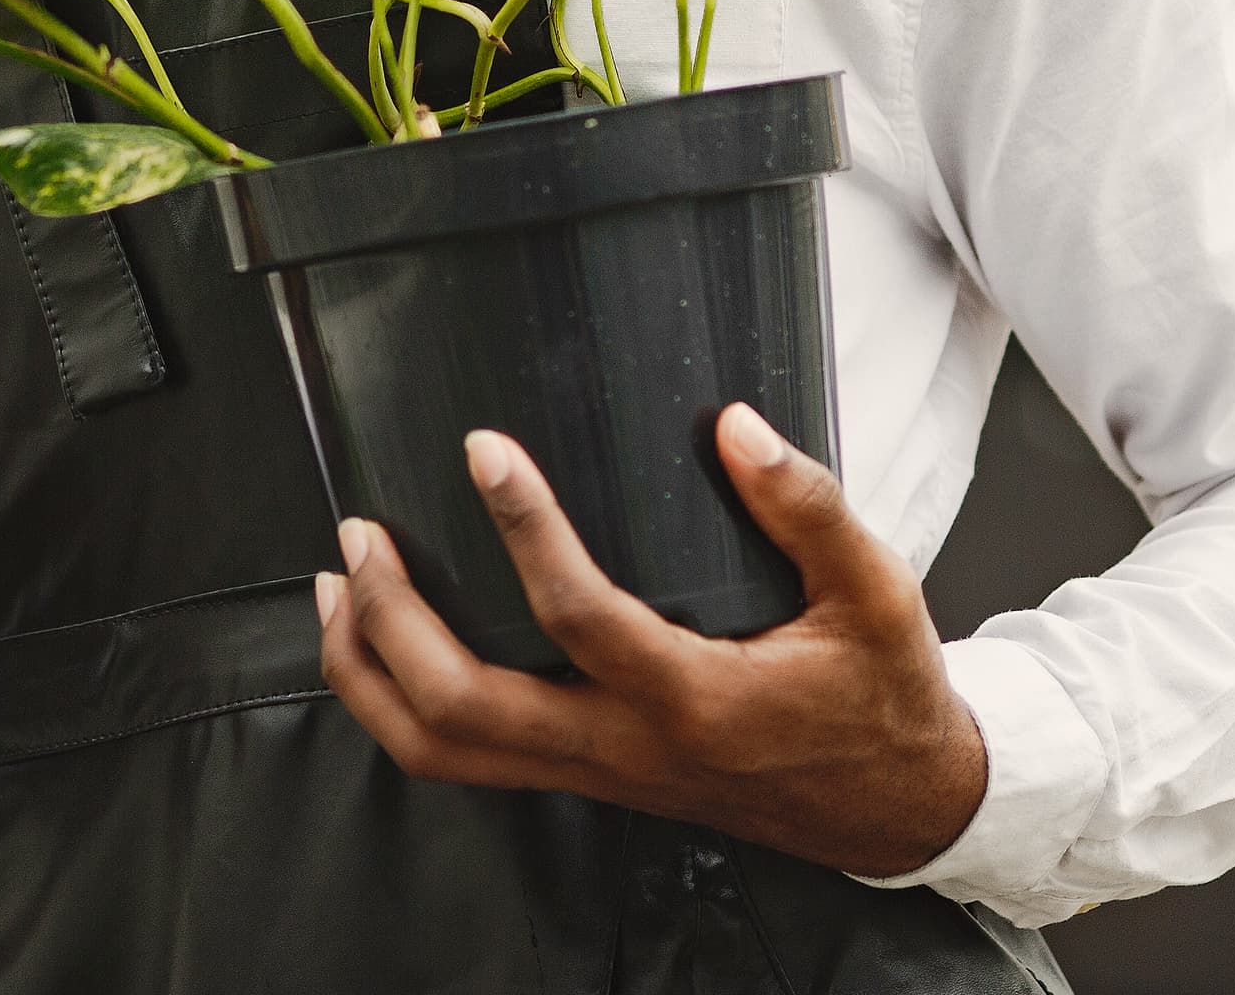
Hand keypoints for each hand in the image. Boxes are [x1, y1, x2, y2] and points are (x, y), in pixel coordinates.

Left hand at [317, 404, 985, 875]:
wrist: (895, 806)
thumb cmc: (879, 697)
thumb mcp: (876, 592)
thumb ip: (808, 507)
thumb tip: (737, 428)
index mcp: (697, 699)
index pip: (579, 616)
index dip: (522, 528)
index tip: (485, 451)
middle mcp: (630, 746)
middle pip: (466, 709)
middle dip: (393, 619)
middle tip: (362, 532)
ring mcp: (599, 771)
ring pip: (445, 752)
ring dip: (371, 672)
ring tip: (340, 585)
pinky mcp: (588, 775)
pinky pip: (467, 758)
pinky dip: (401, 705)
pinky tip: (382, 642)